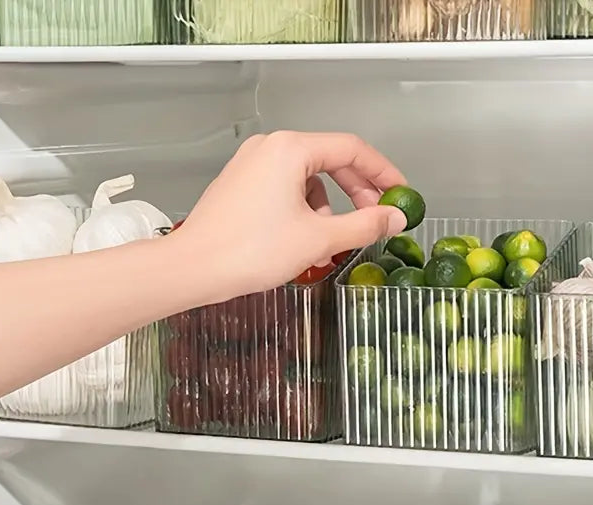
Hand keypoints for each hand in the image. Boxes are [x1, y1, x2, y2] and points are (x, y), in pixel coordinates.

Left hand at [172, 131, 408, 300]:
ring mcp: (251, 165)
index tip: (400, 193)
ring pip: (307, 181)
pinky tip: (302, 244)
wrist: (193, 269)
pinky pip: (284, 191)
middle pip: (330, 161)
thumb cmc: (248, 251)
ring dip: (326, 211)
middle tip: (374, 219)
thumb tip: (394, 218)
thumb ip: (364, 225)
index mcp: (290, 149)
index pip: (352, 150)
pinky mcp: (241, 185)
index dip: (383, 172)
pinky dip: (301, 213)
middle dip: (356, 193)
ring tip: (327, 246)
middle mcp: (270, 148)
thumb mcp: (318, 239)